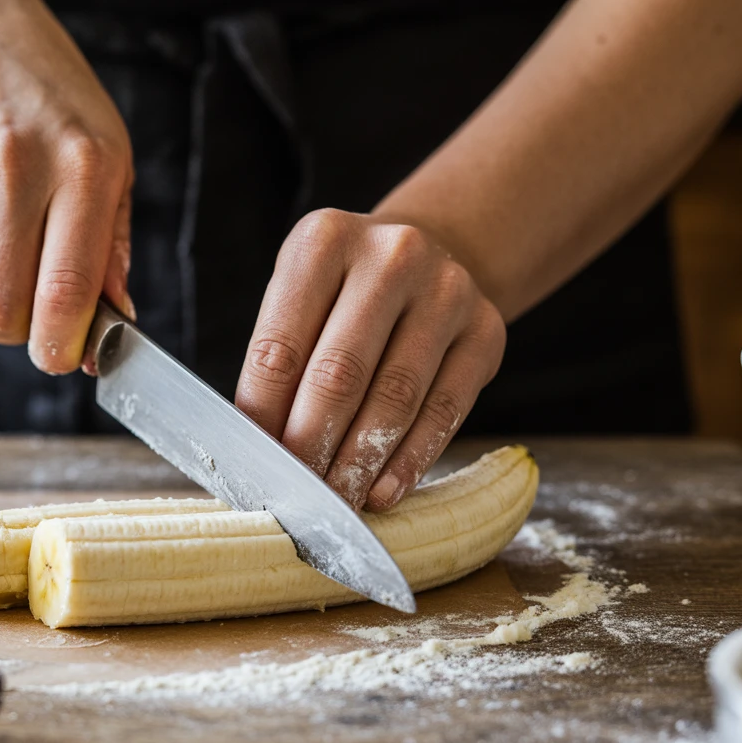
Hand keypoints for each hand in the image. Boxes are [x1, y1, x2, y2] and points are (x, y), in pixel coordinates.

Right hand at [0, 0, 134, 373]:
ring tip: (9, 252)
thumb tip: (116, 325)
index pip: (66, 288)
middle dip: (23, 332)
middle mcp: (12, 168)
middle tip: (39, 312)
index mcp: (81, 166)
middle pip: (3, 311)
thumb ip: (113, 250)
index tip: (66, 359)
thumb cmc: (55, 110)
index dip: (63, 345)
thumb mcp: (112, 162)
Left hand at [236, 209, 505, 511]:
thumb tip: (259, 450)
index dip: (263, 417)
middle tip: (294, 495)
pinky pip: (445, 410)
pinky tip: (383, 491)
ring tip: (336, 502)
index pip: (280, 346)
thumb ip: (278, 364)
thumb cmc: (341, 295)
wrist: (425, 259)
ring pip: (395, 397)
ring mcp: (447, 290)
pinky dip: (409, 460)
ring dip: (359, 463)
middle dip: (311, 446)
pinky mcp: (486, 331)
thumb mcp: (299, 301)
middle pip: (339, 374)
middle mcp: (391, 255)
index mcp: (324, 240)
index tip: (255, 466)